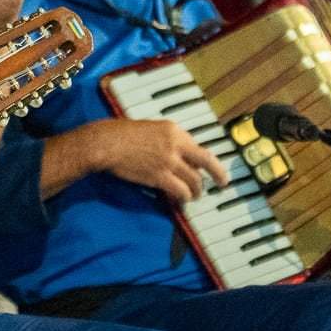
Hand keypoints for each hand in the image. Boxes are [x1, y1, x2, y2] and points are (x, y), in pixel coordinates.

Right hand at [96, 118, 229, 202]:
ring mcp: (169, 161)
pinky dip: (183, 198)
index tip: (209, 167)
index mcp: (174, 130)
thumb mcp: (150, 129)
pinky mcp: (160, 176)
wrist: (107, 142)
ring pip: (194, 180)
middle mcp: (176, 144)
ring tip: (195, 196)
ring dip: (197, 191)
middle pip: (205, 162)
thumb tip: (174, 155)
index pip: (197, 147)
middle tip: (222, 182)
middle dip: (217, 174)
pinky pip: (180, 191)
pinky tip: (181, 201)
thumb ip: (165, 140)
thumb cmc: (121, 134)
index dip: (204, 160)